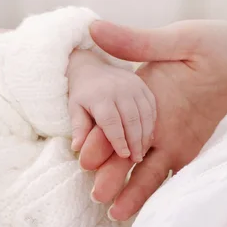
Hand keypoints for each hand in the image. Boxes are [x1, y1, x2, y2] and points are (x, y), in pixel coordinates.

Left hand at [67, 49, 155, 163]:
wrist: (92, 67)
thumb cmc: (82, 94)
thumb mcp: (75, 108)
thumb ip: (78, 127)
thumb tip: (76, 147)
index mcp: (100, 96)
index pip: (112, 122)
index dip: (119, 140)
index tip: (124, 155)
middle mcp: (119, 89)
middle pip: (132, 119)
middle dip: (135, 141)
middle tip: (137, 158)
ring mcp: (133, 86)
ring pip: (144, 114)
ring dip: (145, 135)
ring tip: (142, 151)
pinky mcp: (142, 85)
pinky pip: (151, 106)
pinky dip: (151, 123)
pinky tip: (148, 137)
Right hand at [80, 19, 226, 219]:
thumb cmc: (221, 47)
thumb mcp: (181, 40)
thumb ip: (141, 42)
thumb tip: (95, 26)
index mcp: (143, 96)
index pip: (112, 118)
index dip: (98, 135)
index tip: (84, 151)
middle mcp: (152, 123)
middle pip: (124, 149)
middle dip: (109, 169)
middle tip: (96, 189)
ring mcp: (172, 142)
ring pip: (145, 170)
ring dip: (130, 189)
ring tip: (114, 210)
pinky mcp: (192, 156)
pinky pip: (174, 179)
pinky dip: (159, 196)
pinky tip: (145, 214)